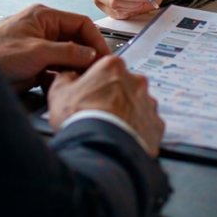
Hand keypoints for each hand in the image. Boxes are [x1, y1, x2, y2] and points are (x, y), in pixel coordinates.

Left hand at [0, 4, 109, 92]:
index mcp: (45, 17)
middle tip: (99, 71)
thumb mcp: (36, 52)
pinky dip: (64, 77)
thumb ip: (67, 52)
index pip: (81, 23)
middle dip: (88, 55)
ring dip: (77, 68)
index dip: (96, 39)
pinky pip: (57, 69)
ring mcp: (40, 48)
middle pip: (77, 40)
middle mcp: (44, 30)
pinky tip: (68, 85)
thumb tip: (90, 54)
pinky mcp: (35, 65)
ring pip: (68, 56)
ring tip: (85, 79)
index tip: (105, 55)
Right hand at [47, 56, 164, 155]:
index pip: (104, 67)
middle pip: (124, 85)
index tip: (88, 92)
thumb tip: (69, 75)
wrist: (100, 149)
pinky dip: (137, 131)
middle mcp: (136, 81)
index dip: (94, 81)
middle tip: (98, 112)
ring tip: (110, 128)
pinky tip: (123, 138)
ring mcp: (149, 103)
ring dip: (126, 113)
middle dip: (113, 97)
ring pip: (137, 105)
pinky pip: (147, 125)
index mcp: (113, 67)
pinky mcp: (156, 125)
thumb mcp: (59, 92)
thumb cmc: (81, 119)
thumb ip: (66, 77)